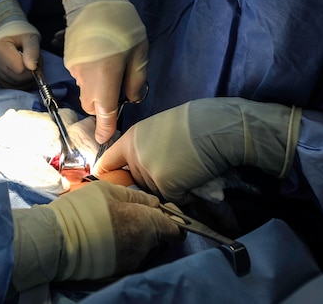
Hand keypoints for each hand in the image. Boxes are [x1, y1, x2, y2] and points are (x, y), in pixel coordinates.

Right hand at [0, 0, 39, 88]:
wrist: (6, 30)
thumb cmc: (20, 31)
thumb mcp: (31, 36)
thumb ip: (33, 51)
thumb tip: (32, 67)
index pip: (19, 68)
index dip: (32, 66)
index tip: (35, 57)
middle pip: (16, 78)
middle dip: (30, 73)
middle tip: (33, 61)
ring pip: (13, 84)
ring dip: (25, 78)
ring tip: (26, 64)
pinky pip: (8, 86)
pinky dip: (18, 82)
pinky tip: (20, 72)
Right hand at [10, 181, 182, 291]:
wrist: (57, 240)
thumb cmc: (84, 209)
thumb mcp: (109, 190)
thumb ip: (135, 196)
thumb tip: (152, 203)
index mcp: (146, 224)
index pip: (174, 228)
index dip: (171, 219)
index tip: (162, 212)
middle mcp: (144, 247)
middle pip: (156, 236)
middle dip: (147, 226)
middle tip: (127, 213)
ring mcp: (131, 262)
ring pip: (140, 247)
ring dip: (133, 236)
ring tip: (111, 226)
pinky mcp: (117, 271)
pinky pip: (127, 256)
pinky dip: (121, 247)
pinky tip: (104, 238)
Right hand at [56, 0, 147, 143]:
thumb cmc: (122, 25)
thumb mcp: (139, 51)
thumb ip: (136, 80)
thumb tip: (132, 99)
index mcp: (105, 78)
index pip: (104, 112)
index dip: (105, 129)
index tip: (104, 140)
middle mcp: (86, 78)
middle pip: (92, 104)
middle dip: (103, 105)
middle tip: (120, 88)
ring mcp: (74, 68)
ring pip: (87, 89)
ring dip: (98, 86)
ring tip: (112, 64)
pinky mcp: (69, 59)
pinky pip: (82, 75)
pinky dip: (91, 73)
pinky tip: (100, 55)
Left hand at [94, 97, 302, 201]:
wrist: (214, 128)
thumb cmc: (192, 124)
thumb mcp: (157, 128)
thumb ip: (143, 146)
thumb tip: (138, 164)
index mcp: (131, 140)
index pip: (108, 162)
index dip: (107, 173)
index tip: (108, 180)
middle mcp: (135, 156)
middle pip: (137, 181)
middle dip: (152, 179)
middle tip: (173, 166)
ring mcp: (149, 171)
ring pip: (155, 191)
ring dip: (169, 186)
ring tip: (185, 168)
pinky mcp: (165, 185)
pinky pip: (172, 197)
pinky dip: (184, 193)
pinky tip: (192, 177)